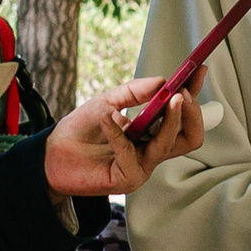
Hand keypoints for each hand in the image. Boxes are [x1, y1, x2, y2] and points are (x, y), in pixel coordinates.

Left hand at [44, 81, 204, 196]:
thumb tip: (163, 81)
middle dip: (191, 113)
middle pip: (190, 138)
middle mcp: (151, 151)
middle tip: (182, 94)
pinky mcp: (126, 179)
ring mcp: (142, 167)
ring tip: (167, 97)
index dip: (193, 94)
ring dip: (169, 118)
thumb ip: (135, 92)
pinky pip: (130, 154)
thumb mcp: (107, 102)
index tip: (198, 70)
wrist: (52, 155)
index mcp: (152, 133)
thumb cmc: (80, 130)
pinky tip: (106, 119)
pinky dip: (118, 133)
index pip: (183, 116)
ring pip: (169, 145)